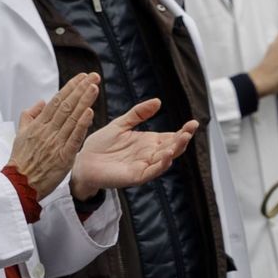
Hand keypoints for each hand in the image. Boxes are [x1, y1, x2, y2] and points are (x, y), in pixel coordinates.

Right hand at [9, 73, 98, 198]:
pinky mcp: (63, 156)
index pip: (56, 101)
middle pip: (66, 106)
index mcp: (38, 125)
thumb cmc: (21, 160)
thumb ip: (29, 116)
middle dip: (80, 89)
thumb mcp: (20, 134)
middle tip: (93, 76)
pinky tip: (90, 112)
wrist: (20, 184)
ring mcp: (56, 143)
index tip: (82, 77)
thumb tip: (41, 101)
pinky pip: (74, 138)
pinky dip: (82, 124)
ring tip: (94, 87)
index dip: (70, 88)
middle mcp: (47, 131)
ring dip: (84, 101)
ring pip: (72, 118)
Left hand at [71, 98, 197, 197]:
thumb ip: (138, 113)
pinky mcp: (136, 176)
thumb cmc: (101, 144)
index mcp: (148, 142)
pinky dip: (161, 164)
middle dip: (183, 139)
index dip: (183, 131)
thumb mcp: (120, 124)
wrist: (83, 161)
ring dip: (175, 150)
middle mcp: (150, 154)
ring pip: (165, 159)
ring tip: (182, 139)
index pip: (171, 137)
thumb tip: (158, 101)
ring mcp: (144, 166)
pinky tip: (167, 156)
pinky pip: (152, 172)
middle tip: (190, 129)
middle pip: (172, 148)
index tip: (193, 122)